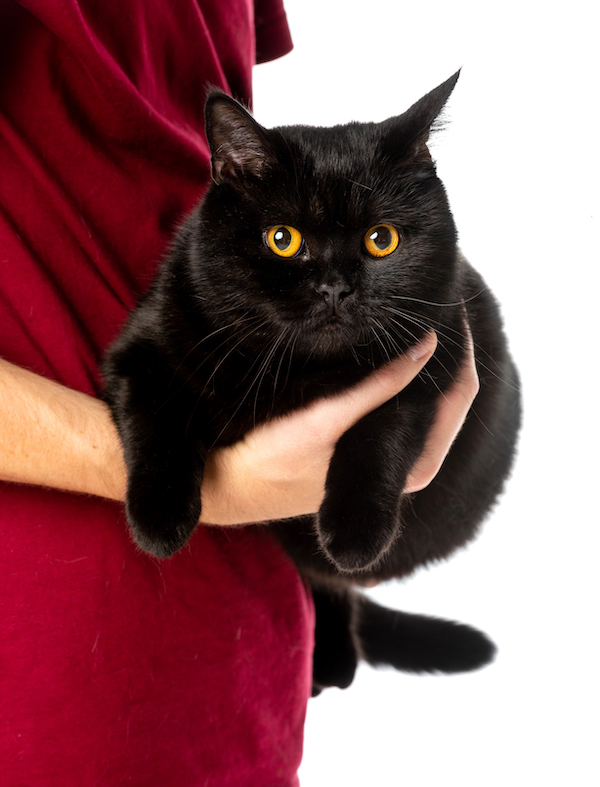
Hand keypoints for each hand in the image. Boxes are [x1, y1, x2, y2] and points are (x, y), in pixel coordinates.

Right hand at [200, 328, 478, 525]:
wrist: (235, 486)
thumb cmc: (275, 457)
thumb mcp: (326, 418)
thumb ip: (379, 387)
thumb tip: (430, 345)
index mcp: (415, 465)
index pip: (460, 396)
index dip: (461, 348)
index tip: (451, 305)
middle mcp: (411, 461)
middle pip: (449, 394)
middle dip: (447, 349)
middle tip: (438, 299)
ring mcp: (392, 452)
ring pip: (428, 396)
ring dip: (427, 358)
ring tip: (422, 312)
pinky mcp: (371, 442)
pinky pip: (404, 401)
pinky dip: (406, 370)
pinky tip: (396, 342)